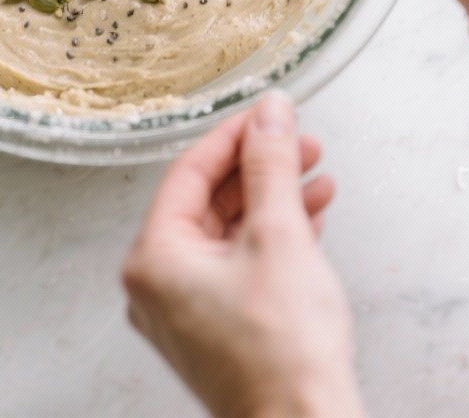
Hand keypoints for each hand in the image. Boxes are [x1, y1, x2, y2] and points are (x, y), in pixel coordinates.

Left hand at [122, 93, 364, 417]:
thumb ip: (270, 165)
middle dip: (259, 167)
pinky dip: (273, 235)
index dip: (234, 135)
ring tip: (315, 174)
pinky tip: (309, 215)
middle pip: (208, 200)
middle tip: (298, 142)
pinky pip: (239, 263)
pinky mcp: (217, 327)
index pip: (189, 172)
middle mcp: (158, 285)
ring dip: (273, 198)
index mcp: (154, 259)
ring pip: (228, 231)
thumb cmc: (283, 354)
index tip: (267, 114)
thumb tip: (269, 115)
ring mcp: (186, 310)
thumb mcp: (278, 235)